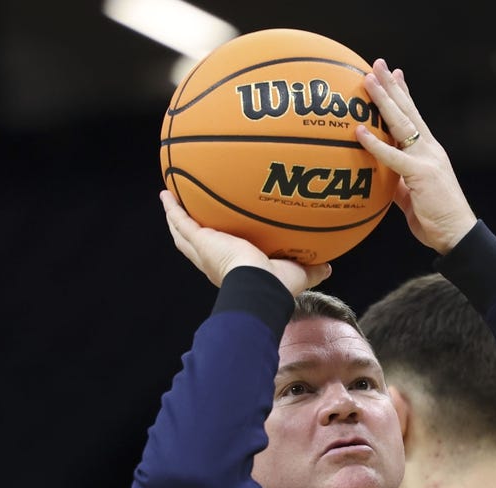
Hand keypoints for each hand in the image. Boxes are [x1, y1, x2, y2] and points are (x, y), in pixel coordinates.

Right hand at [160, 191, 331, 294]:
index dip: (217, 245)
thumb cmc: (277, 287)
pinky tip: (166, 193)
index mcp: (232, 268)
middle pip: (195, 243)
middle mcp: (214, 261)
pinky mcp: (200, 241)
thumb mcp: (298, 274)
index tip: (218, 236)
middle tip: (186, 213)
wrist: (260, 287)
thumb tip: (328, 267)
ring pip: (183, 232)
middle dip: (190, 229)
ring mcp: (204, 251)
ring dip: (175, 217)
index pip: (221, 255)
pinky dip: (172, 208)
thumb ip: (312, 270)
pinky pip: (181, 221)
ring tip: (170, 199)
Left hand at [354, 59, 477, 254]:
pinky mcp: (420, 174)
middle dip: (392, 86)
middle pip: (408, 111)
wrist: (457, 234)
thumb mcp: (412, 196)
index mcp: (429, 152)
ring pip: (402, 124)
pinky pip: (393, 156)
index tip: (393, 75)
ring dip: (383, 101)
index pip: (414, 117)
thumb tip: (382, 177)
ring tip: (367, 80)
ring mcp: (427, 159)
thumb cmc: (435, 218)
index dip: (403, 94)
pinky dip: (375, 143)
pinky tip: (359, 131)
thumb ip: (398, 182)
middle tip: (377, 64)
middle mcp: (429, 149)